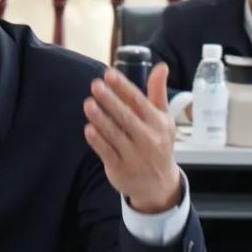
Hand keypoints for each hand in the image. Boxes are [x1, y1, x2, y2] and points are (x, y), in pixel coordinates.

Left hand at [83, 63, 181, 212]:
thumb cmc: (159, 143)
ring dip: (101, 119)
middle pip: (126, 117)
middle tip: (96, 85)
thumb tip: (161, 66)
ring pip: (115, 134)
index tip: (109, 74)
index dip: (123, 87)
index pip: (139, 101)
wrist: (159, 185)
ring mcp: (134, 155)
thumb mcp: (163, 118)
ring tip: (88, 104)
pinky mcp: (121, 169)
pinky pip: (107, 153)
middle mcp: (148, 139)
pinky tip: (88, 129)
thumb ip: (158, 92)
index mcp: (158, 123)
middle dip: (110, 100)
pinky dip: (98, 141)